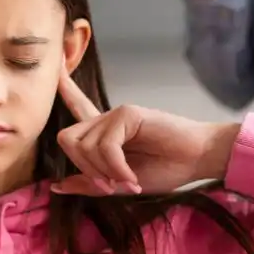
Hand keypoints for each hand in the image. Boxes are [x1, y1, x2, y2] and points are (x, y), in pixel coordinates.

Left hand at [51, 74, 238, 195]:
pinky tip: (132, 177)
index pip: (78, 107)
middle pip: (67, 138)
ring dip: (102, 172)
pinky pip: (106, 146)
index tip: (56, 66)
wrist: (197, 160)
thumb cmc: (165, 169)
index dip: (64, 88)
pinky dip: (116, 167)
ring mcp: (117, 114)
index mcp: (104, 133)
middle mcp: (107, 120)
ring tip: (127, 182)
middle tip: (108, 187)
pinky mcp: (128, 114)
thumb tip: (56, 186)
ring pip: (84, 145)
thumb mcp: (120, 184)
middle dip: (83, 168)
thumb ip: (90, 183)